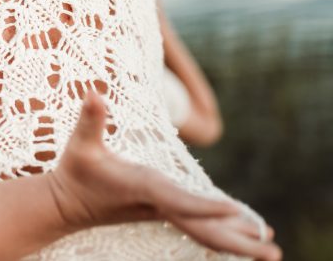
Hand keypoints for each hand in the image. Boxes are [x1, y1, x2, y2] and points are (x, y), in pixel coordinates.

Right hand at [48, 93, 280, 259]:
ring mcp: (161, 213)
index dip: (206, 206)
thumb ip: (91, 119)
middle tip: (273, 249)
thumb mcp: (80, 143)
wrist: (65, 205)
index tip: (235, 211)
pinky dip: (224, 235)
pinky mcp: (162, 213)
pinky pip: (200, 229)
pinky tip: (244, 236)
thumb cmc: (74, 171)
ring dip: (238, 242)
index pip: (179, 200)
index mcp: (143, 187)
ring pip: (205, 233)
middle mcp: (157, 205)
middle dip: (238, 241)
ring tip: (272, 248)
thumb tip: (94, 94)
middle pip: (203, 229)